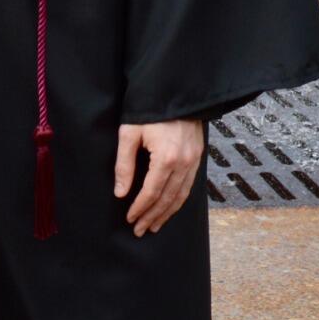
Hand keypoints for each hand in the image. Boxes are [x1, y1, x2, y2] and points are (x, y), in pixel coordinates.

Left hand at [113, 119, 203, 235]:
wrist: (177, 89)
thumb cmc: (149, 108)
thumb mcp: (130, 132)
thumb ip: (124, 164)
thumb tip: (120, 193)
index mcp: (166, 157)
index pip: (152, 192)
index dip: (140, 208)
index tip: (130, 218)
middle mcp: (184, 162)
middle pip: (167, 199)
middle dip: (153, 217)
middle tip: (140, 230)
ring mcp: (194, 160)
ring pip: (181, 196)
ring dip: (167, 213)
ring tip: (154, 225)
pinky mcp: (198, 157)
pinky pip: (189, 186)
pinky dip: (178, 200)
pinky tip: (170, 207)